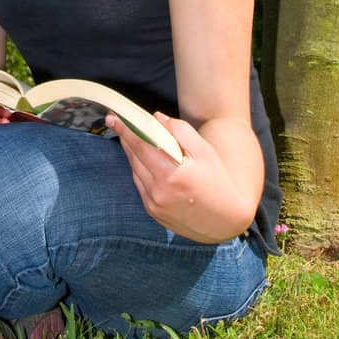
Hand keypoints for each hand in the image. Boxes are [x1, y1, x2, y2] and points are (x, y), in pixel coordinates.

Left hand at [106, 111, 248, 242]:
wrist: (225, 221)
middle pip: (134, 158)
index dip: (125, 130)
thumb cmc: (218, 182)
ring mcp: (153, 204)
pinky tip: (146, 161)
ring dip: (133, 154)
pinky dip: (140, 170)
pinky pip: (140, 184)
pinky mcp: (152, 212)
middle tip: (118, 123)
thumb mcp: (205, 152)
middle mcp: (158, 191)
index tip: (113, 118)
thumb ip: (180, 132)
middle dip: (126, 138)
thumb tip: (157, 119)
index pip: (141, 146)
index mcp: (172, 174)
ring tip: (133, 139)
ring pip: (135, 171)